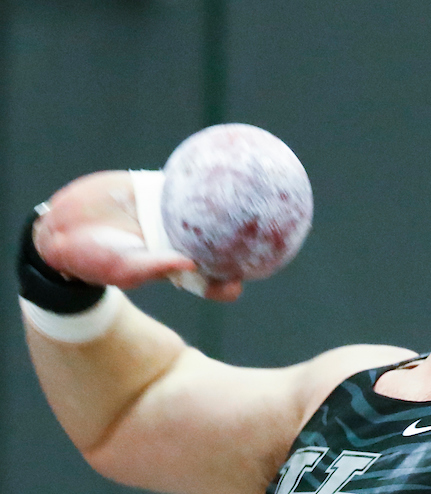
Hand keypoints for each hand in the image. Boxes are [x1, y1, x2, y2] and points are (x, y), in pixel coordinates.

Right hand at [32, 171, 241, 301]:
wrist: (62, 228)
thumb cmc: (93, 259)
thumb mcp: (124, 269)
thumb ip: (156, 267)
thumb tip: (190, 264)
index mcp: (174, 266)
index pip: (207, 279)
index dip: (226, 282)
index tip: (240, 282)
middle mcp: (178, 241)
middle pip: (217, 245)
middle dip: (242, 244)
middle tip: (262, 238)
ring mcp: (169, 215)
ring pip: (204, 212)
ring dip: (228, 207)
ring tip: (255, 196)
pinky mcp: (157, 191)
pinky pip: (182, 184)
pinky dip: (198, 179)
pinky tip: (216, 168)